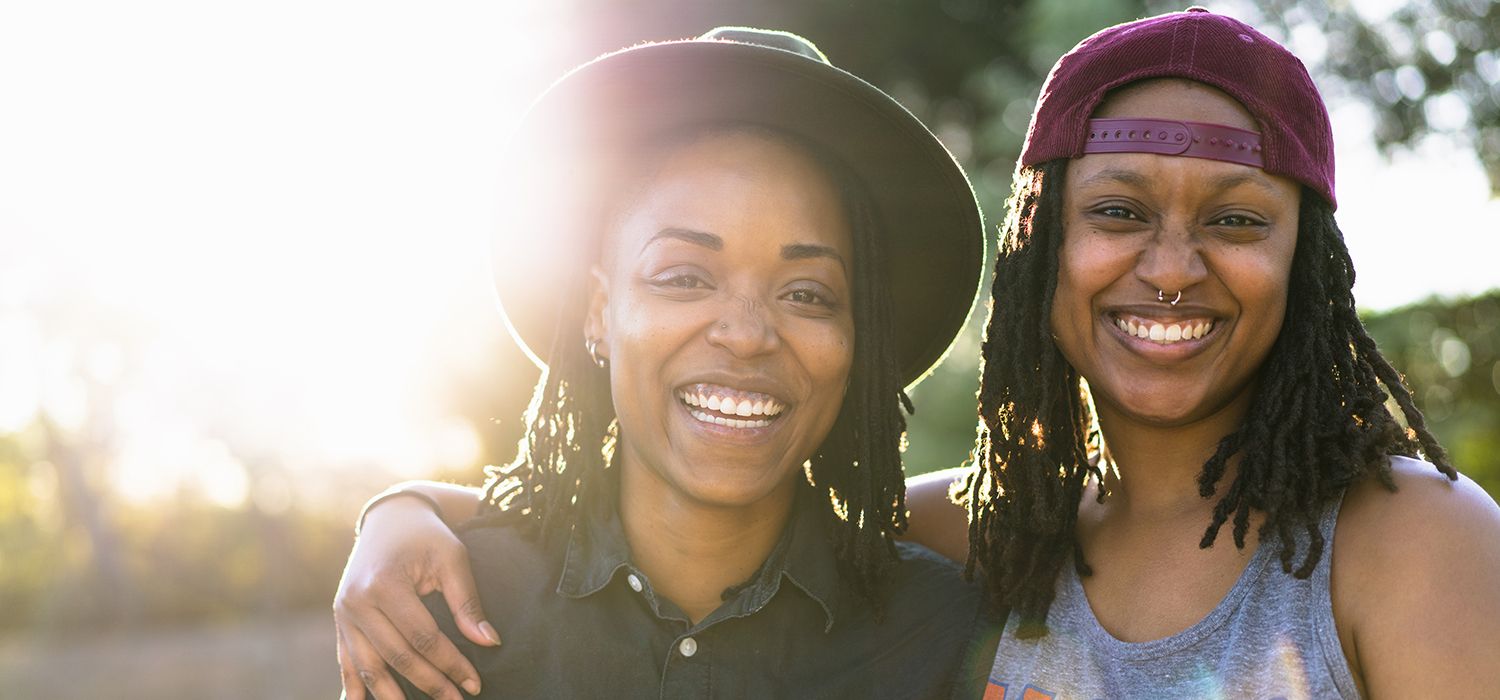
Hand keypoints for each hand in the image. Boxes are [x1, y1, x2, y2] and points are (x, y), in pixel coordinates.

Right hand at [334, 496, 498, 699]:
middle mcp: (357, 602)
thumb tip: (488, 642)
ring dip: (391, 696)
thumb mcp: (452, 558)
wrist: (391, 519)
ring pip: (368, 667)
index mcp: (385, 584)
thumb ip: (467, 601)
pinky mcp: (341, 621)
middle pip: (397, 656)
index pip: (422, 637)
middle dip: (430, 683)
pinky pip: (347, 662)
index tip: (474, 684)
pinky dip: (354, 688)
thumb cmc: (427, 537)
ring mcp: (344, 614)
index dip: (450, 664)